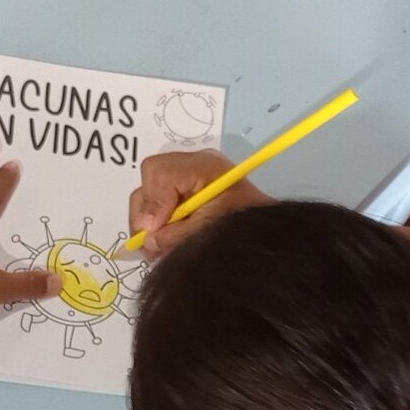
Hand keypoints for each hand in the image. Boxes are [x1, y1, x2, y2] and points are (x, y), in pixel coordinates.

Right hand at [127, 150, 272, 258]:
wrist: (262, 232)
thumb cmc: (241, 228)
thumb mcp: (206, 233)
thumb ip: (174, 236)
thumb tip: (147, 240)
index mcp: (202, 166)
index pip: (159, 173)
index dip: (152, 205)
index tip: (154, 233)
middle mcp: (191, 164)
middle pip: (150, 179)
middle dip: (146, 213)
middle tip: (152, 243)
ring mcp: (185, 175)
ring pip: (149, 191)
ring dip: (150, 220)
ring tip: (158, 245)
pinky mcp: (183, 190)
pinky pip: (157, 200)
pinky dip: (156, 220)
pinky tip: (164, 238)